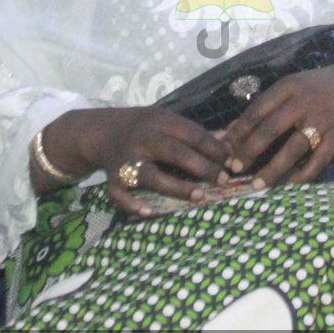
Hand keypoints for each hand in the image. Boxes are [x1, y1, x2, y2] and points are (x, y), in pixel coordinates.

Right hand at [71, 108, 231, 218]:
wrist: (103, 131)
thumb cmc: (145, 128)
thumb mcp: (167, 121)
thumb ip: (195, 133)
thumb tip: (230, 145)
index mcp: (160, 122)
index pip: (192, 134)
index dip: (213, 148)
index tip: (230, 162)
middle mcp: (143, 139)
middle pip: (175, 153)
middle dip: (202, 167)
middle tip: (222, 180)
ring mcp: (126, 159)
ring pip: (151, 176)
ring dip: (176, 187)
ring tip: (199, 196)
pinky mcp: (112, 178)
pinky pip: (120, 194)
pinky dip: (133, 203)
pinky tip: (149, 211)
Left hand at [219, 61, 333, 190]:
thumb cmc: (320, 86)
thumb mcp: (293, 86)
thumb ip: (267, 106)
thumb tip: (233, 130)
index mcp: (288, 87)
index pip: (257, 111)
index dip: (238, 133)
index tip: (224, 149)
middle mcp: (303, 102)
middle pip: (270, 130)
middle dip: (249, 152)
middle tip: (234, 169)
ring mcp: (322, 120)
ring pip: (292, 149)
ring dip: (273, 170)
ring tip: (257, 185)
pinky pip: (317, 161)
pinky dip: (303, 176)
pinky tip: (289, 187)